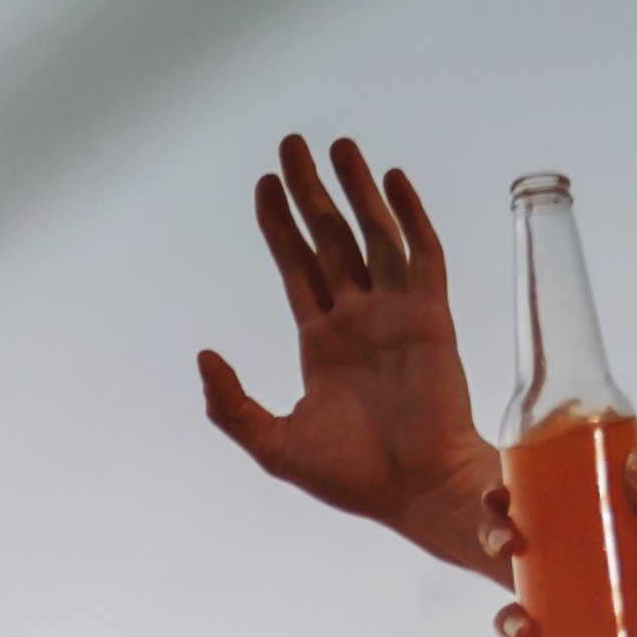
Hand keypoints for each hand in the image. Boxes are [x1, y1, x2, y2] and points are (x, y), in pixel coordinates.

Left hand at [199, 135, 512, 579]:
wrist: (417, 493)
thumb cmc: (354, 478)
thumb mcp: (274, 443)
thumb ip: (232, 405)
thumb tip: (204, 354)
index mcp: (323, 342)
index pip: (297, 266)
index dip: (279, 225)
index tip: (264, 183)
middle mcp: (359, 319)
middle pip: (330, 238)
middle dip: (311, 190)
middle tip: (293, 142)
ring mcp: (396, 315)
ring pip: (374, 236)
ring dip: (357, 190)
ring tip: (339, 145)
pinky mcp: (431, 319)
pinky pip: (421, 256)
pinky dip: (409, 216)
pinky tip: (391, 180)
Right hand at [486, 439, 636, 636]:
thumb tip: (628, 462)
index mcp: (611, 573)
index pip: (557, 531)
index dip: (522, 509)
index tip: (500, 492)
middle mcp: (587, 608)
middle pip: (527, 570)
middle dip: (499, 552)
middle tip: (501, 542)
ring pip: (518, 621)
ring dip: (505, 613)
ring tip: (522, 619)